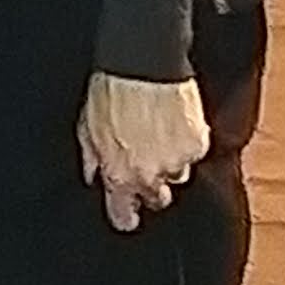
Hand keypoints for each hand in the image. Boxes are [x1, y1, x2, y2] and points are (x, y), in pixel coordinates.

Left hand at [80, 71, 208, 232]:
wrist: (143, 67)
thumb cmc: (111, 93)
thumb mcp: (86, 128)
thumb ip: (92, 158)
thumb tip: (93, 176)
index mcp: (119, 174)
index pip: (123, 214)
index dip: (125, 216)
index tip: (128, 216)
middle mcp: (150, 175)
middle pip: (157, 199)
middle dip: (152, 188)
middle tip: (146, 166)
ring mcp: (177, 161)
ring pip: (178, 175)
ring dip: (170, 162)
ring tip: (159, 135)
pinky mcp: (198, 143)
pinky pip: (194, 152)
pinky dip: (186, 142)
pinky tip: (175, 122)